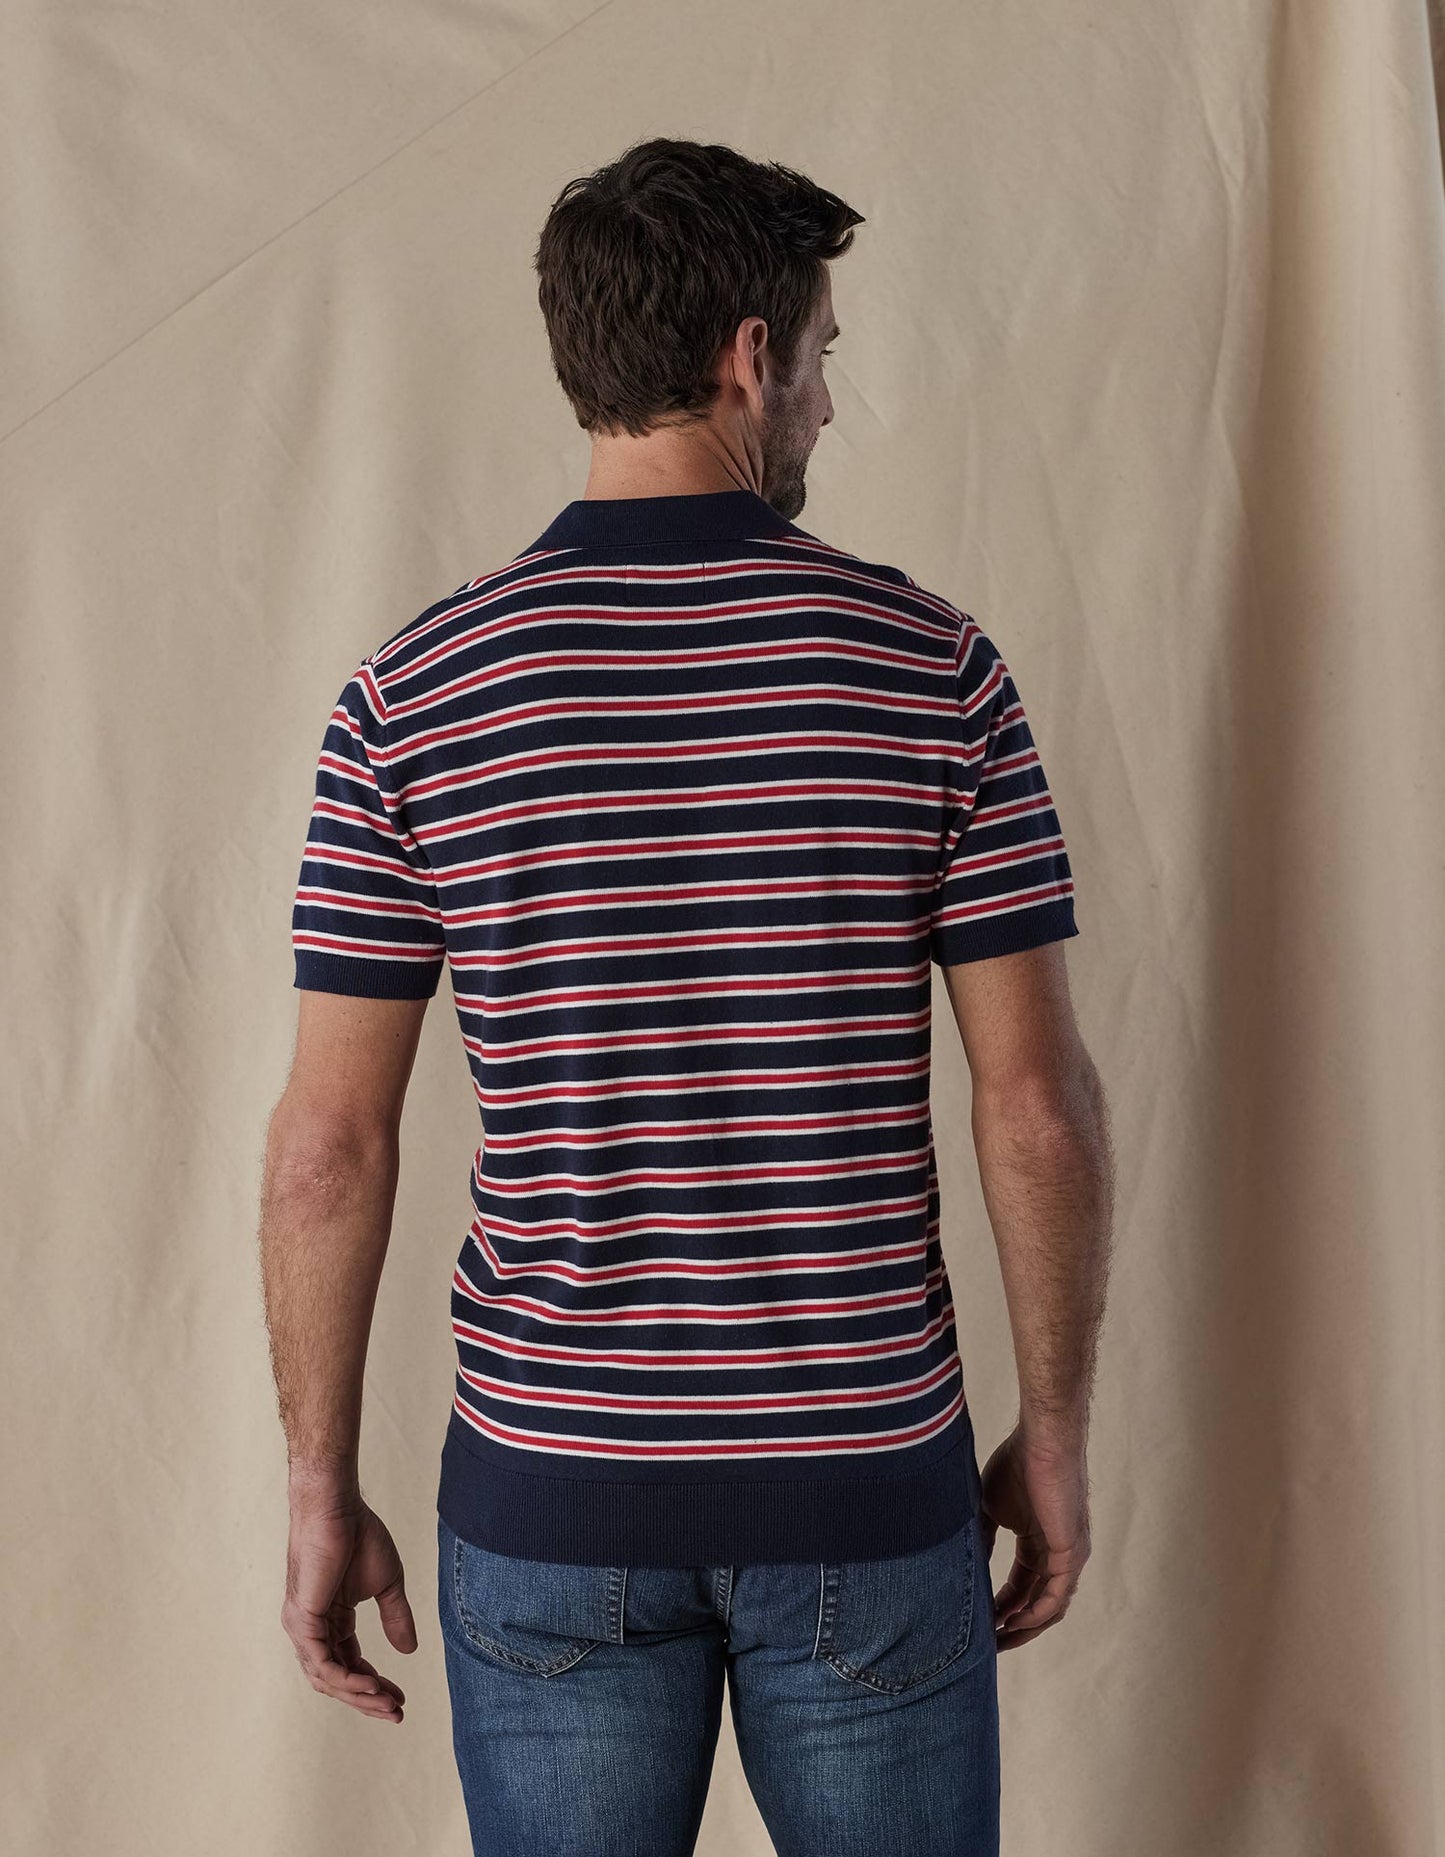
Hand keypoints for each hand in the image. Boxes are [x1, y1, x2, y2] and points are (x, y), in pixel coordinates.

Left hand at [280, 1489, 416, 1722]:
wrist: (338, 1508)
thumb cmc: (359, 1535)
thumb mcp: (387, 1583)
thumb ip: (396, 1617)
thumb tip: (409, 1651)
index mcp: (331, 1621)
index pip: (350, 1664)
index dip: (374, 1684)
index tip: (400, 1697)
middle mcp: (312, 1630)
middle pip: (338, 1679)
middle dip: (368, 1700)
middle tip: (396, 1713)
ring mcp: (303, 1628)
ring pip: (327, 1679)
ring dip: (359, 1695)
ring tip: (388, 1704)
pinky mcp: (301, 1621)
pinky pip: (322, 1663)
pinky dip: (346, 1679)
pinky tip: (371, 1685)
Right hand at [978, 1425, 1090, 1650]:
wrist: (1040, 1443)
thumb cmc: (1017, 1465)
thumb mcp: (990, 1508)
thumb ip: (983, 1538)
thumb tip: (968, 1565)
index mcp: (1038, 1544)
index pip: (1021, 1587)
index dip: (1000, 1606)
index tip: (978, 1622)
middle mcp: (1057, 1555)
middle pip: (1036, 1604)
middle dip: (1012, 1627)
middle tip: (987, 1646)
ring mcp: (1068, 1557)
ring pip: (1048, 1607)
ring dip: (1024, 1627)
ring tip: (997, 1642)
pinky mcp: (1072, 1554)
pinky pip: (1056, 1596)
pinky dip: (1035, 1613)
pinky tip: (1012, 1622)